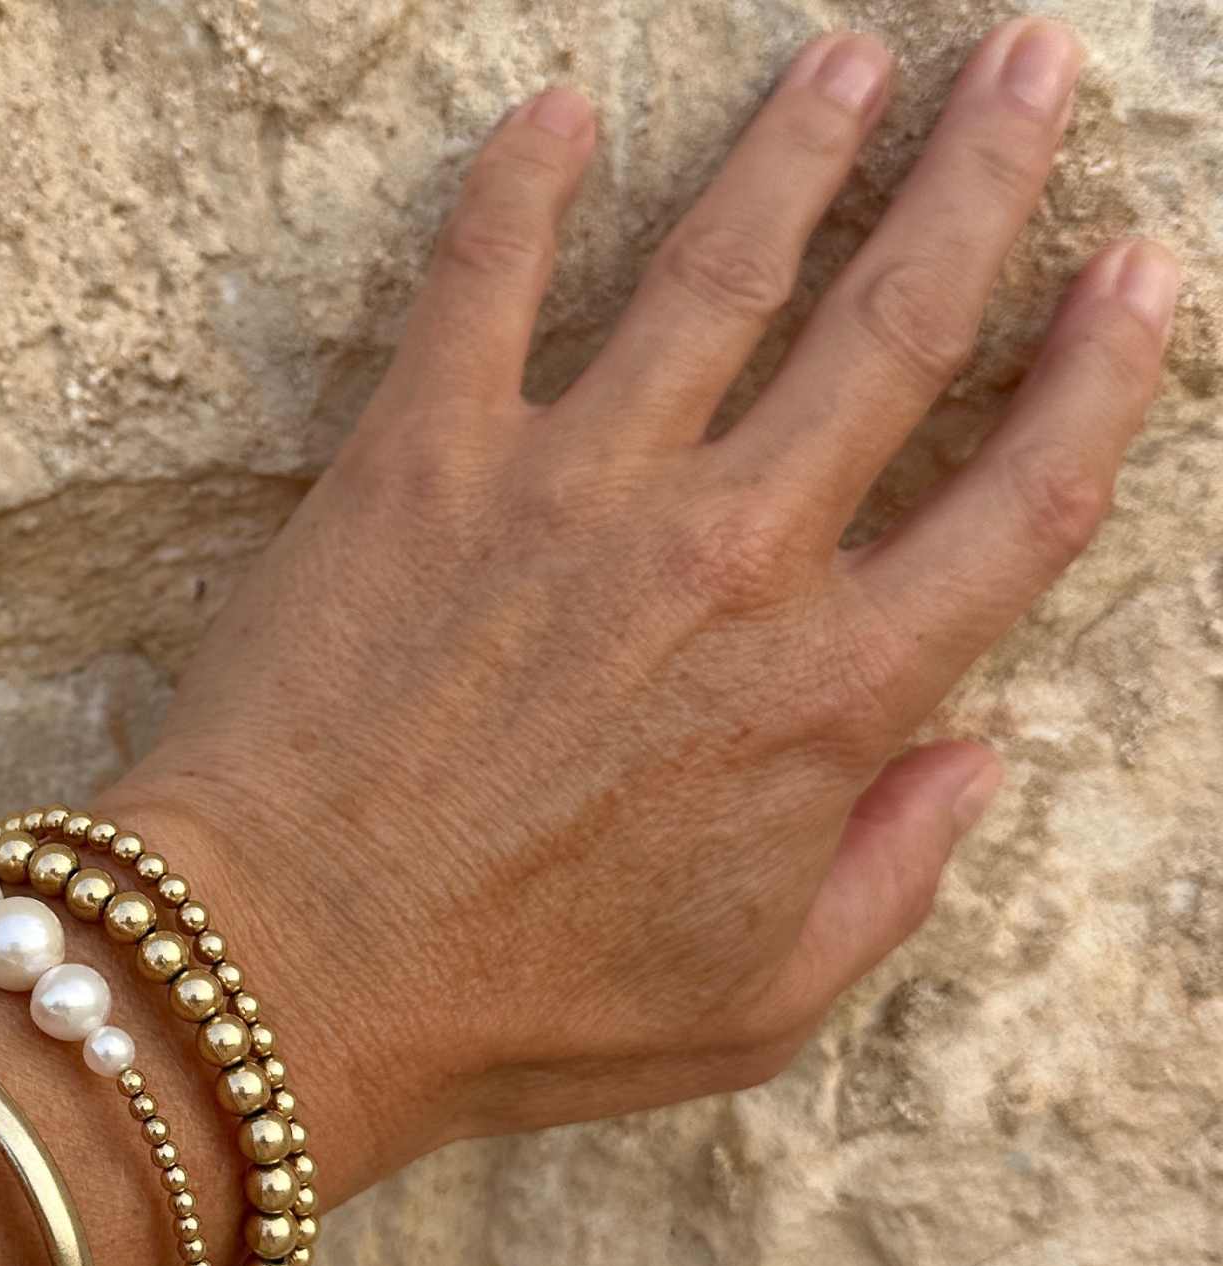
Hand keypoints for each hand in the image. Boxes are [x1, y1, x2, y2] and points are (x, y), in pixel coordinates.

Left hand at [101, 16, 1175, 1202]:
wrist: (284, 978)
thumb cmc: (511, 1014)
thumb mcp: (750, 1009)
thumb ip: (887, 883)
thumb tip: (975, 759)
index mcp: (822, 702)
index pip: (1018, 505)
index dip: (1100, 379)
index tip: (1139, 274)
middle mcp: (724, 564)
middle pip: (896, 330)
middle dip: (982, 177)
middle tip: (1027, 63)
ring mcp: (570, 494)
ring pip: (721, 268)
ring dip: (797, 145)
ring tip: (845, 59)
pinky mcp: (419, 463)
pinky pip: (483, 277)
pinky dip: (521, 182)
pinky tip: (555, 113)